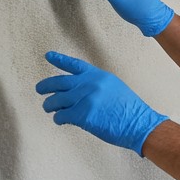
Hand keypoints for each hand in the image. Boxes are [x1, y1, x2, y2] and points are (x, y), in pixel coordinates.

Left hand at [36, 52, 165, 154]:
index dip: (59, 60)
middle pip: (58, 82)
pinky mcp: (82, 114)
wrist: (139, 123)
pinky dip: (59, 118)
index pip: (74, 65)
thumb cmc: (129, 110)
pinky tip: (60, 120)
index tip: (48, 56)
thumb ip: (94, 86)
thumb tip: (75, 91)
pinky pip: (61, 115)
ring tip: (48, 108)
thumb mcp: (113, 88)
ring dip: (50, 105)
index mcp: (98, 76)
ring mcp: (84, 98)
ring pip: (56, 100)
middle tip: (39, 90)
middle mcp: (89, 84)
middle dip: (45, 86)